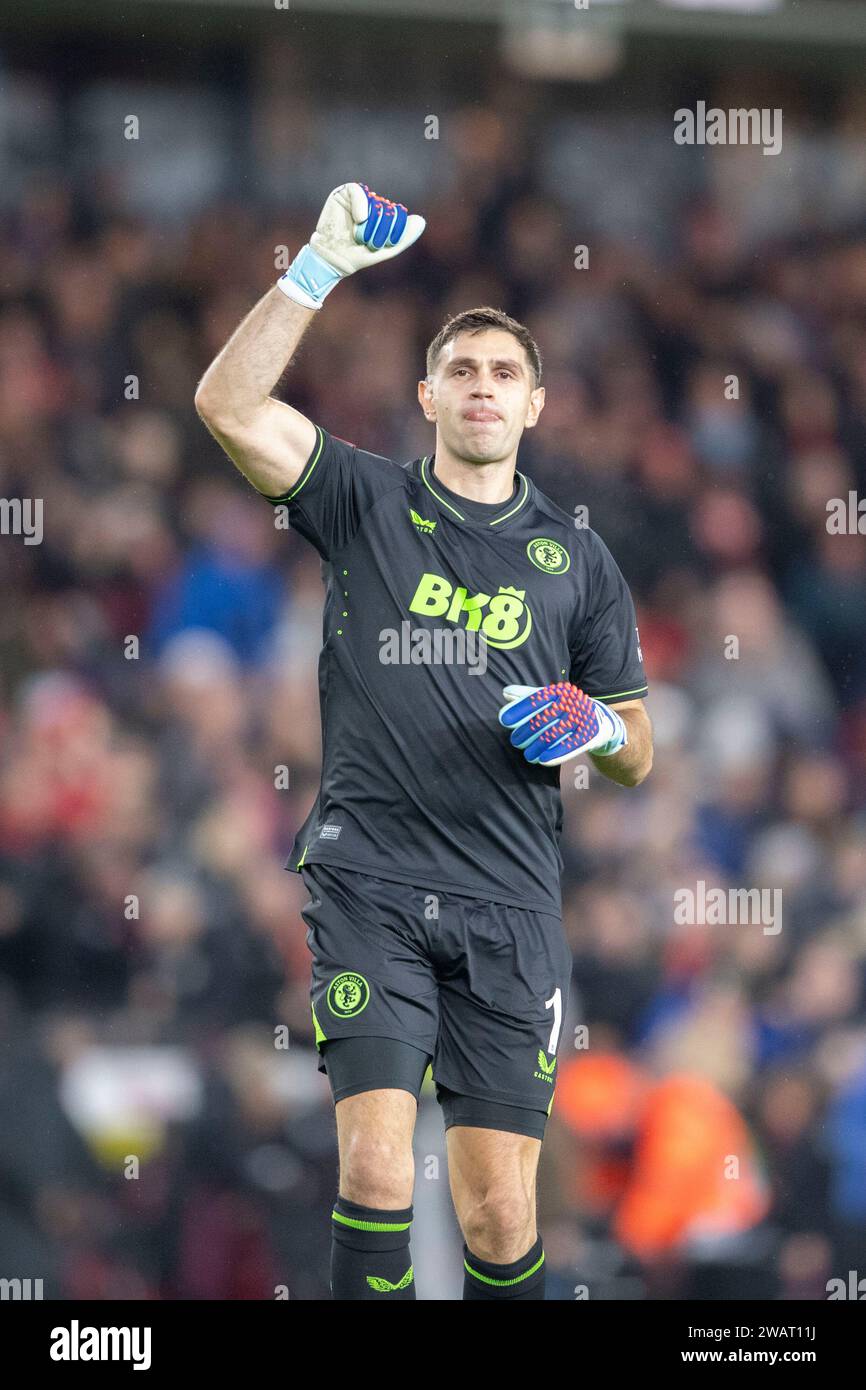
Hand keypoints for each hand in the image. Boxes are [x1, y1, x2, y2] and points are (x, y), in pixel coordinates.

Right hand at [312, 182, 425, 273]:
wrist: (333, 259)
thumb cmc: (358, 255)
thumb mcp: (386, 249)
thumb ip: (404, 237)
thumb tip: (422, 221)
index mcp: (384, 215)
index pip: (398, 214)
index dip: (396, 229)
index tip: (386, 244)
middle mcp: (372, 204)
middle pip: (387, 209)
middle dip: (382, 229)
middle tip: (370, 243)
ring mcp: (358, 198)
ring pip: (374, 202)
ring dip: (370, 223)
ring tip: (359, 236)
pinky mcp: (343, 194)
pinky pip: (358, 191)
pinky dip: (361, 205)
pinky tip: (359, 218)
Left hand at [498, 681, 627, 766]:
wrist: (606, 723)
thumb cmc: (572, 710)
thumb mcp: (554, 700)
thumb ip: (530, 696)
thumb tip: (505, 692)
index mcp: (562, 692)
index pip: (537, 699)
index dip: (519, 709)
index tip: (503, 719)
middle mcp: (573, 703)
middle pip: (544, 718)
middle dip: (527, 731)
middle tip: (515, 741)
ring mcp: (584, 718)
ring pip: (555, 734)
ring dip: (538, 746)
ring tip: (527, 754)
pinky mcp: (592, 735)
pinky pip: (571, 745)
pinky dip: (556, 753)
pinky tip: (543, 760)